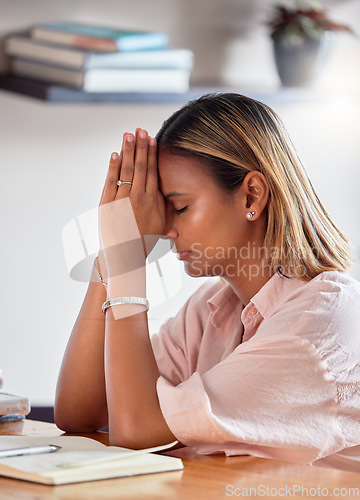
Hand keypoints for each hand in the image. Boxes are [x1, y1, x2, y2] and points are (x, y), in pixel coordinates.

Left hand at [98, 129, 164, 278]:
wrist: (123, 256)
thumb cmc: (142, 244)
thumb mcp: (160, 232)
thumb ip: (169, 225)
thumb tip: (178, 229)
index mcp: (152, 201)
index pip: (152, 172)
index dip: (151, 155)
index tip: (152, 140)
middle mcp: (139, 197)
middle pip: (141, 166)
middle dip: (141, 146)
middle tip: (141, 129)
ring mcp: (122, 199)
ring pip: (126, 169)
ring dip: (128, 150)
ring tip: (129, 134)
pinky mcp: (107, 203)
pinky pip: (111, 180)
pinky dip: (113, 166)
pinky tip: (115, 154)